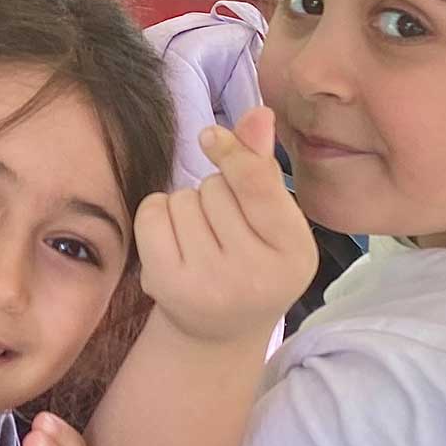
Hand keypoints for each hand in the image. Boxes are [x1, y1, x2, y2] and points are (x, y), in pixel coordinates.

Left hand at [134, 107, 317, 344]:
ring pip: (183, 199)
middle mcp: (254, 275)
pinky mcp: (167, 286)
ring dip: (187, 206)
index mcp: (294, 252)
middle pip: (215, 187)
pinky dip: (158, 215)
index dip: (231, 151)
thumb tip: (258, 113)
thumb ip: (264, 168)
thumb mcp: (274, 222)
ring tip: (203, 239)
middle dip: (216, 193)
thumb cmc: (253, 261)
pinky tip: (174, 241)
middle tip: (225, 228)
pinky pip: (151, 214)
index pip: (256, 185)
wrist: (219, 332)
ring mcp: (208, 284)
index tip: (210, 134)